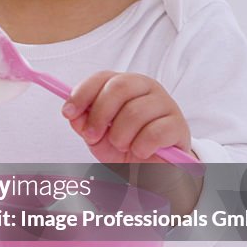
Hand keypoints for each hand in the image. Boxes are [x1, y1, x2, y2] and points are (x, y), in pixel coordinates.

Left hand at [61, 70, 192, 164]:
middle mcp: (146, 88)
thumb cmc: (125, 146)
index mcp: (125, 85)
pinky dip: (141, 146)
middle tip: (93, 136)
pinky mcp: (178, 125)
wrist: (152, 169)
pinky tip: (141, 151)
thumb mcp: (97, 136)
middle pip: (119, 87)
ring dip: (121, 136)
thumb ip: (84, 123)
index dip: (82, 93)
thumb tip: (73, 113)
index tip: (68, 112)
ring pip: (135, 112)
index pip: (102, 77)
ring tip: (123, 146)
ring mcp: (165, 104)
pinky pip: (154, 132)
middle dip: (99, 114)